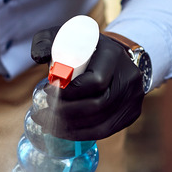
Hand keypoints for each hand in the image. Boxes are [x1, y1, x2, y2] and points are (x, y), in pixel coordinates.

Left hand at [30, 30, 144, 140]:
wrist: (114, 59)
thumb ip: (47, 40)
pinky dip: (80, 134)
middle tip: (43, 112)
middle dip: (64, 113)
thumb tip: (38, 57)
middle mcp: (129, 77)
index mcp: (114, 55)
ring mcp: (133, 98)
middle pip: (96, 106)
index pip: (94, 82)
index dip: (68, 92)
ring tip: (46, 123)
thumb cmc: (85, 49)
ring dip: (68, 128)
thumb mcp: (66, 37)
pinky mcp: (131, 114)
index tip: (47, 92)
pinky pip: (104, 131)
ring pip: (100, 123)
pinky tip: (62, 132)